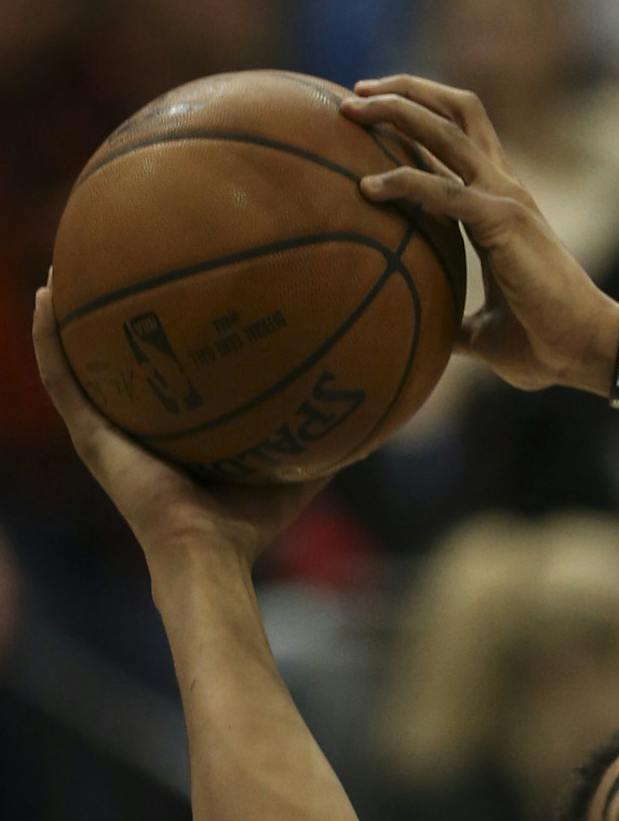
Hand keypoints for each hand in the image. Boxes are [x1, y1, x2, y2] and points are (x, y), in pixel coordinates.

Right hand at [32, 285, 325, 565]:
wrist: (209, 552)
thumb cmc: (248, 525)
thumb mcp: (292, 474)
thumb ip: (321, 444)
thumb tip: (371, 419)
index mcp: (170, 437)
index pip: (162, 383)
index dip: (159, 345)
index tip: (167, 298)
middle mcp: (132, 431)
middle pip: (112, 368)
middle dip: (108, 325)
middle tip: (107, 272)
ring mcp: (104, 434)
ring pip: (73, 365)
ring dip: (63, 319)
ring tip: (59, 268)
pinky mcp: (89, 437)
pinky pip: (60, 378)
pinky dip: (48, 337)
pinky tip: (45, 295)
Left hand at [340, 76, 618, 392]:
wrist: (588, 349)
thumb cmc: (544, 343)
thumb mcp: (485, 331)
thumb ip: (454, 322)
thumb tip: (425, 339)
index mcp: (502, 204)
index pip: (461, 136)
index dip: (419, 115)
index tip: (373, 114)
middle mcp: (505, 188)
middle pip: (455, 112)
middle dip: (404, 92)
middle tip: (355, 95)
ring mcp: (506, 198)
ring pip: (447, 129)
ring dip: (396, 111)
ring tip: (349, 110)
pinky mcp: (503, 220)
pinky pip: (442, 188)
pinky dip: (402, 180)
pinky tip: (366, 188)